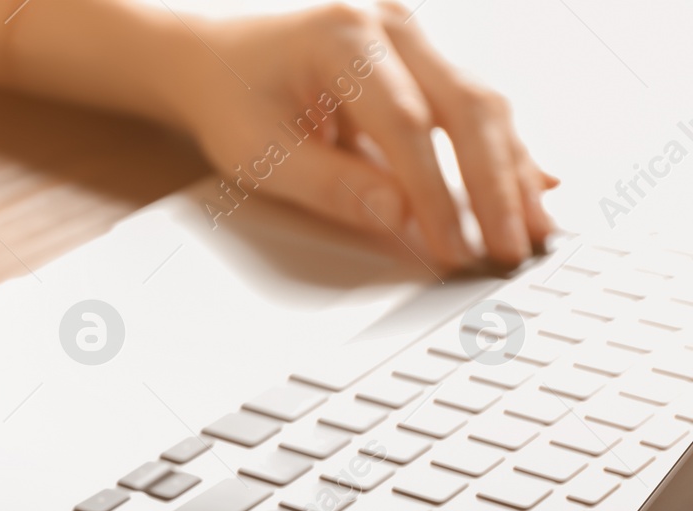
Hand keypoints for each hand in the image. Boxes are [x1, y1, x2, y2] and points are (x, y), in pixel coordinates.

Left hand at [169, 2, 556, 268]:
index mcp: (342, 36)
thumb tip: (400, 220)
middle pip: (465, 104)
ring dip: (512, 170)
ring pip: (482, 102)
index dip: (435, 192)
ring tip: (536, 228)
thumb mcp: (258, 152)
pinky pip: (473, 104)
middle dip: (495, 183)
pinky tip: (535, 187)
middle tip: (512, 246)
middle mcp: (390, 23)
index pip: (406, 123)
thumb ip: (330, 185)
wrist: (215, 57)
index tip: (453, 247)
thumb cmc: (230, 100)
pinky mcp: (425, 56)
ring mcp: (413, 34)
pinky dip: (502, 151)